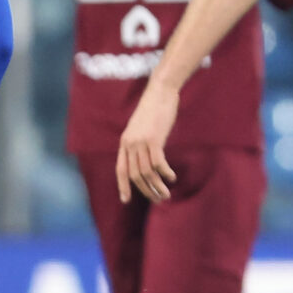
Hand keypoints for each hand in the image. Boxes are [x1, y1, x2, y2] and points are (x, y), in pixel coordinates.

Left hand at [116, 81, 180, 201]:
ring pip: (146, 172)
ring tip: (166, 195)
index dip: (123, 186)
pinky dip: (165, 173)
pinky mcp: (153, 139)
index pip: (120, 169)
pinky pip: (158, 163)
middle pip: (135, 175)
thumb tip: (146, 160)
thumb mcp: (141, 128)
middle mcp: (130, 144)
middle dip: (146, 191)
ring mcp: (141, 142)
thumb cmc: (154, 109)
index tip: (126, 200)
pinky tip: (171, 178)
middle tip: (159, 199)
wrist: (160, 92)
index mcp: (125, 142)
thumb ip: (140, 143)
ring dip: (157, 186)